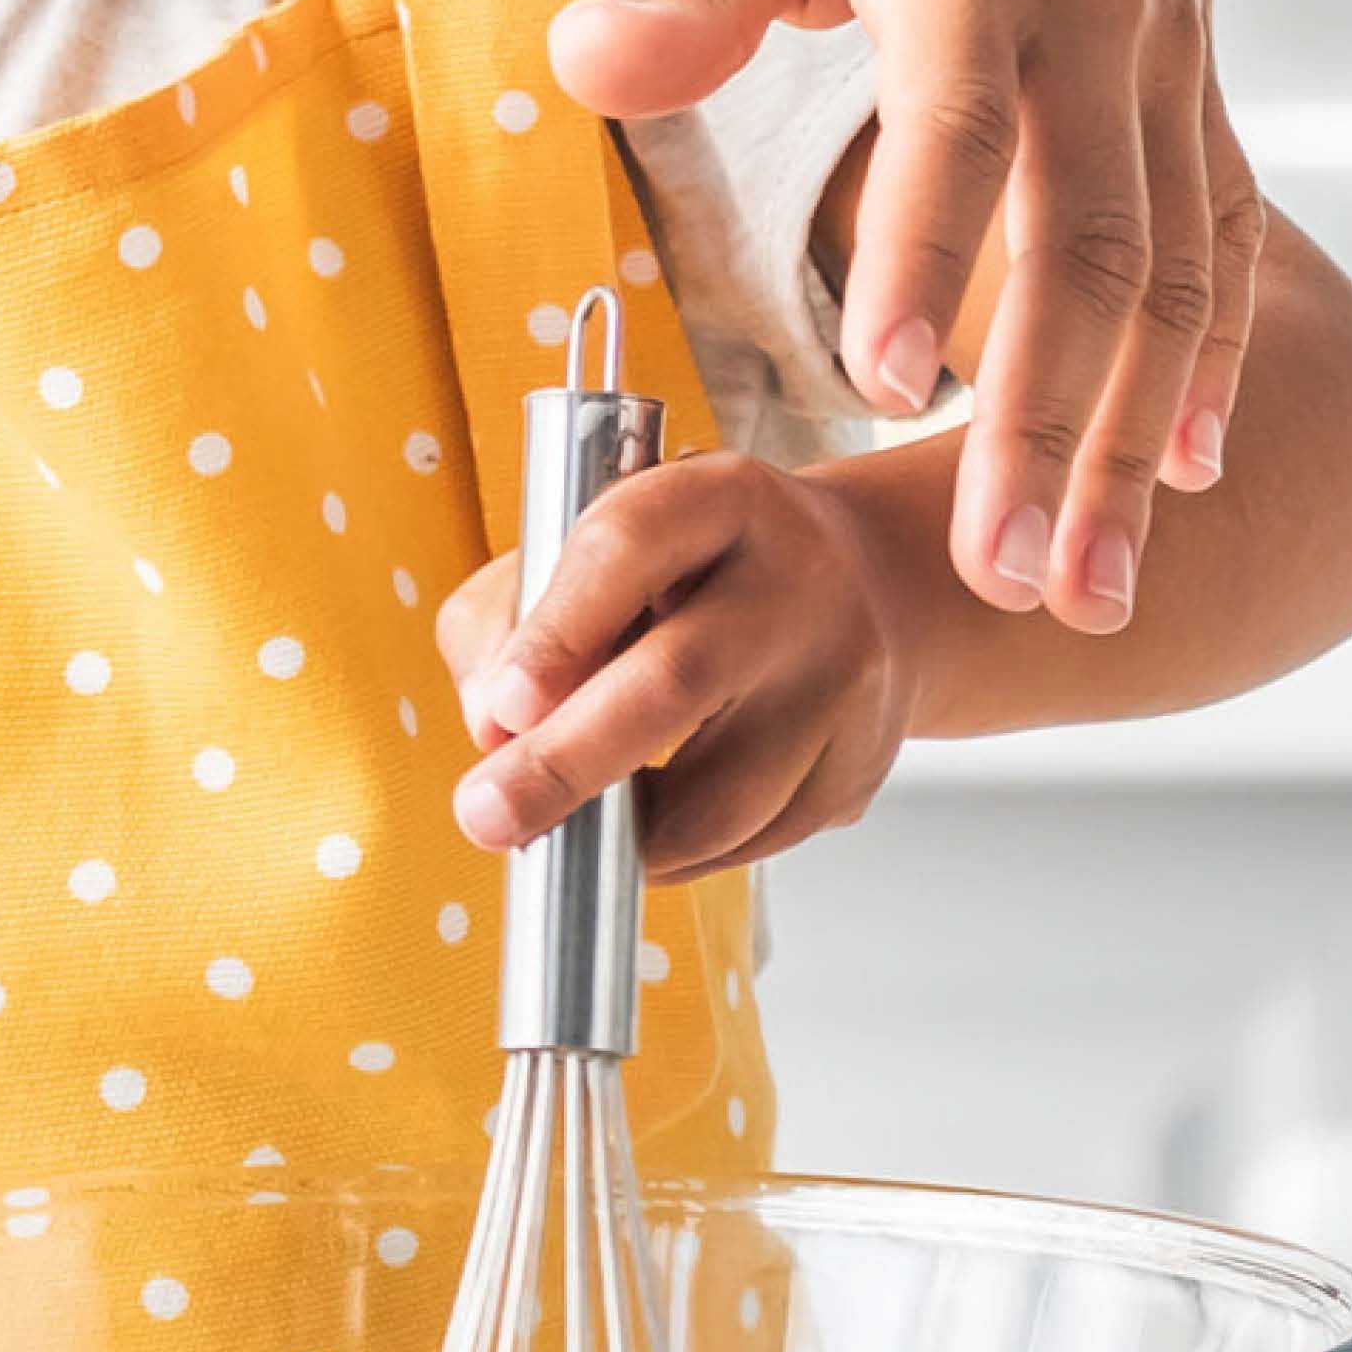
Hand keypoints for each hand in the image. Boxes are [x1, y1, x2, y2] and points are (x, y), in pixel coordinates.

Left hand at [438, 445, 924, 877]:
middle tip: (485, 815)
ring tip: (562, 826)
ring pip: (720, 797)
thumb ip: (513, 615)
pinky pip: (751, 844)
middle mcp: (796, 580)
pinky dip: (677, 852)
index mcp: (719, 498)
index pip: (627, 546)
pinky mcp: (858, 769)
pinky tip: (643, 827)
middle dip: (565, 762)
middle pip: (677, 681)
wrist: (865, 584)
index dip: (558, 630)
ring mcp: (841, 681)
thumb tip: (491, 728)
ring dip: (620, 834)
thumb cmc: (697, 568)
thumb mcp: (594, 545)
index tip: (504, 706)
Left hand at [543, 0, 1264, 640]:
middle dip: (1051, 421)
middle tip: (1009, 575)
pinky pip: (1221, 240)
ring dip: (1135, 438)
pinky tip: (1189, 474)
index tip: (877, 386)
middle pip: (1089, 242)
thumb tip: (579, 70)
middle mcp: (1093, 14)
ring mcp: (1167, 53)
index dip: (920, 255)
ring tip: (1086, 586)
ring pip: (1173, 272)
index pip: (951, 124)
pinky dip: (1212, 362)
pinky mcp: (1200, 80)